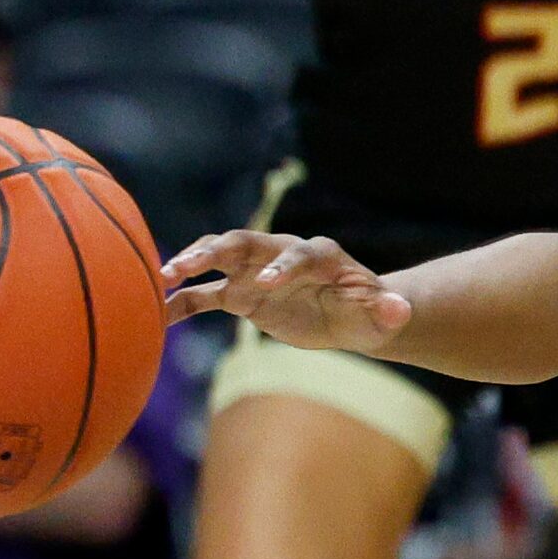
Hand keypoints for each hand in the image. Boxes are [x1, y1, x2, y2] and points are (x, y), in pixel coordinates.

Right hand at [162, 230, 412, 354]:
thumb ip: (385, 311)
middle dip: (216, 250)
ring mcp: (256, 271)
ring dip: (191, 263)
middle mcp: (281, 255)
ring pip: (219, 258)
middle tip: (186, 265)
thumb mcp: (379, 316)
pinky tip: (157, 316)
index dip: (283, 266)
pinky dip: (183, 302)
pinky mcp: (241, 294)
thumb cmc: (368, 312)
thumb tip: (400, 310)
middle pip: (246, 242)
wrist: (350, 315)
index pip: (298, 254)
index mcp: (319, 255)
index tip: (265, 284)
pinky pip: (207, 295)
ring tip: (162, 278)